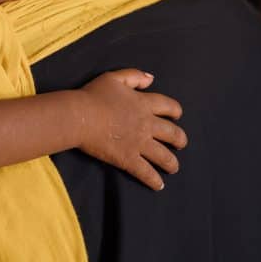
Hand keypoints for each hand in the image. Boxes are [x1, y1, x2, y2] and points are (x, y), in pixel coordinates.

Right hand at [75, 69, 186, 190]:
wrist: (79, 116)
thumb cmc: (93, 95)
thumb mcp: (114, 78)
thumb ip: (134, 76)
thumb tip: (151, 79)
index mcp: (144, 104)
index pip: (170, 107)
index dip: (176, 111)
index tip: (176, 116)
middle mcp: (147, 124)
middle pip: (173, 134)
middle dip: (180, 140)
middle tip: (180, 144)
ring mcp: (139, 143)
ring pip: (164, 156)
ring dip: (172, 163)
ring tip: (173, 168)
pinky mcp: (128, 159)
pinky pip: (146, 172)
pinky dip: (154, 180)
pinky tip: (159, 185)